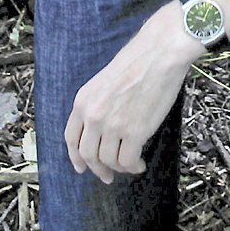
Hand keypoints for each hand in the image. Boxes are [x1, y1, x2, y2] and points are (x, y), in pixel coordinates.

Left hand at [63, 1, 202, 183]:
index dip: (75, 157)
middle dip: (97, 169)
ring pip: (109, 161)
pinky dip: (133, 167)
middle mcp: (93, 116)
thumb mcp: (103, 82)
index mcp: (82, 102)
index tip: (81, 168)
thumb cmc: (136, 62)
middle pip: (88, 155)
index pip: (71, 138)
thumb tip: (101, 130)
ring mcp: (113, 126)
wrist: (158, 54)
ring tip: (130, 164)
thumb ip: (97, 105)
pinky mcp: (135, 133)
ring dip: (119, 168)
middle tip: (107, 176)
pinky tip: (140, 164)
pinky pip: (128, 161)